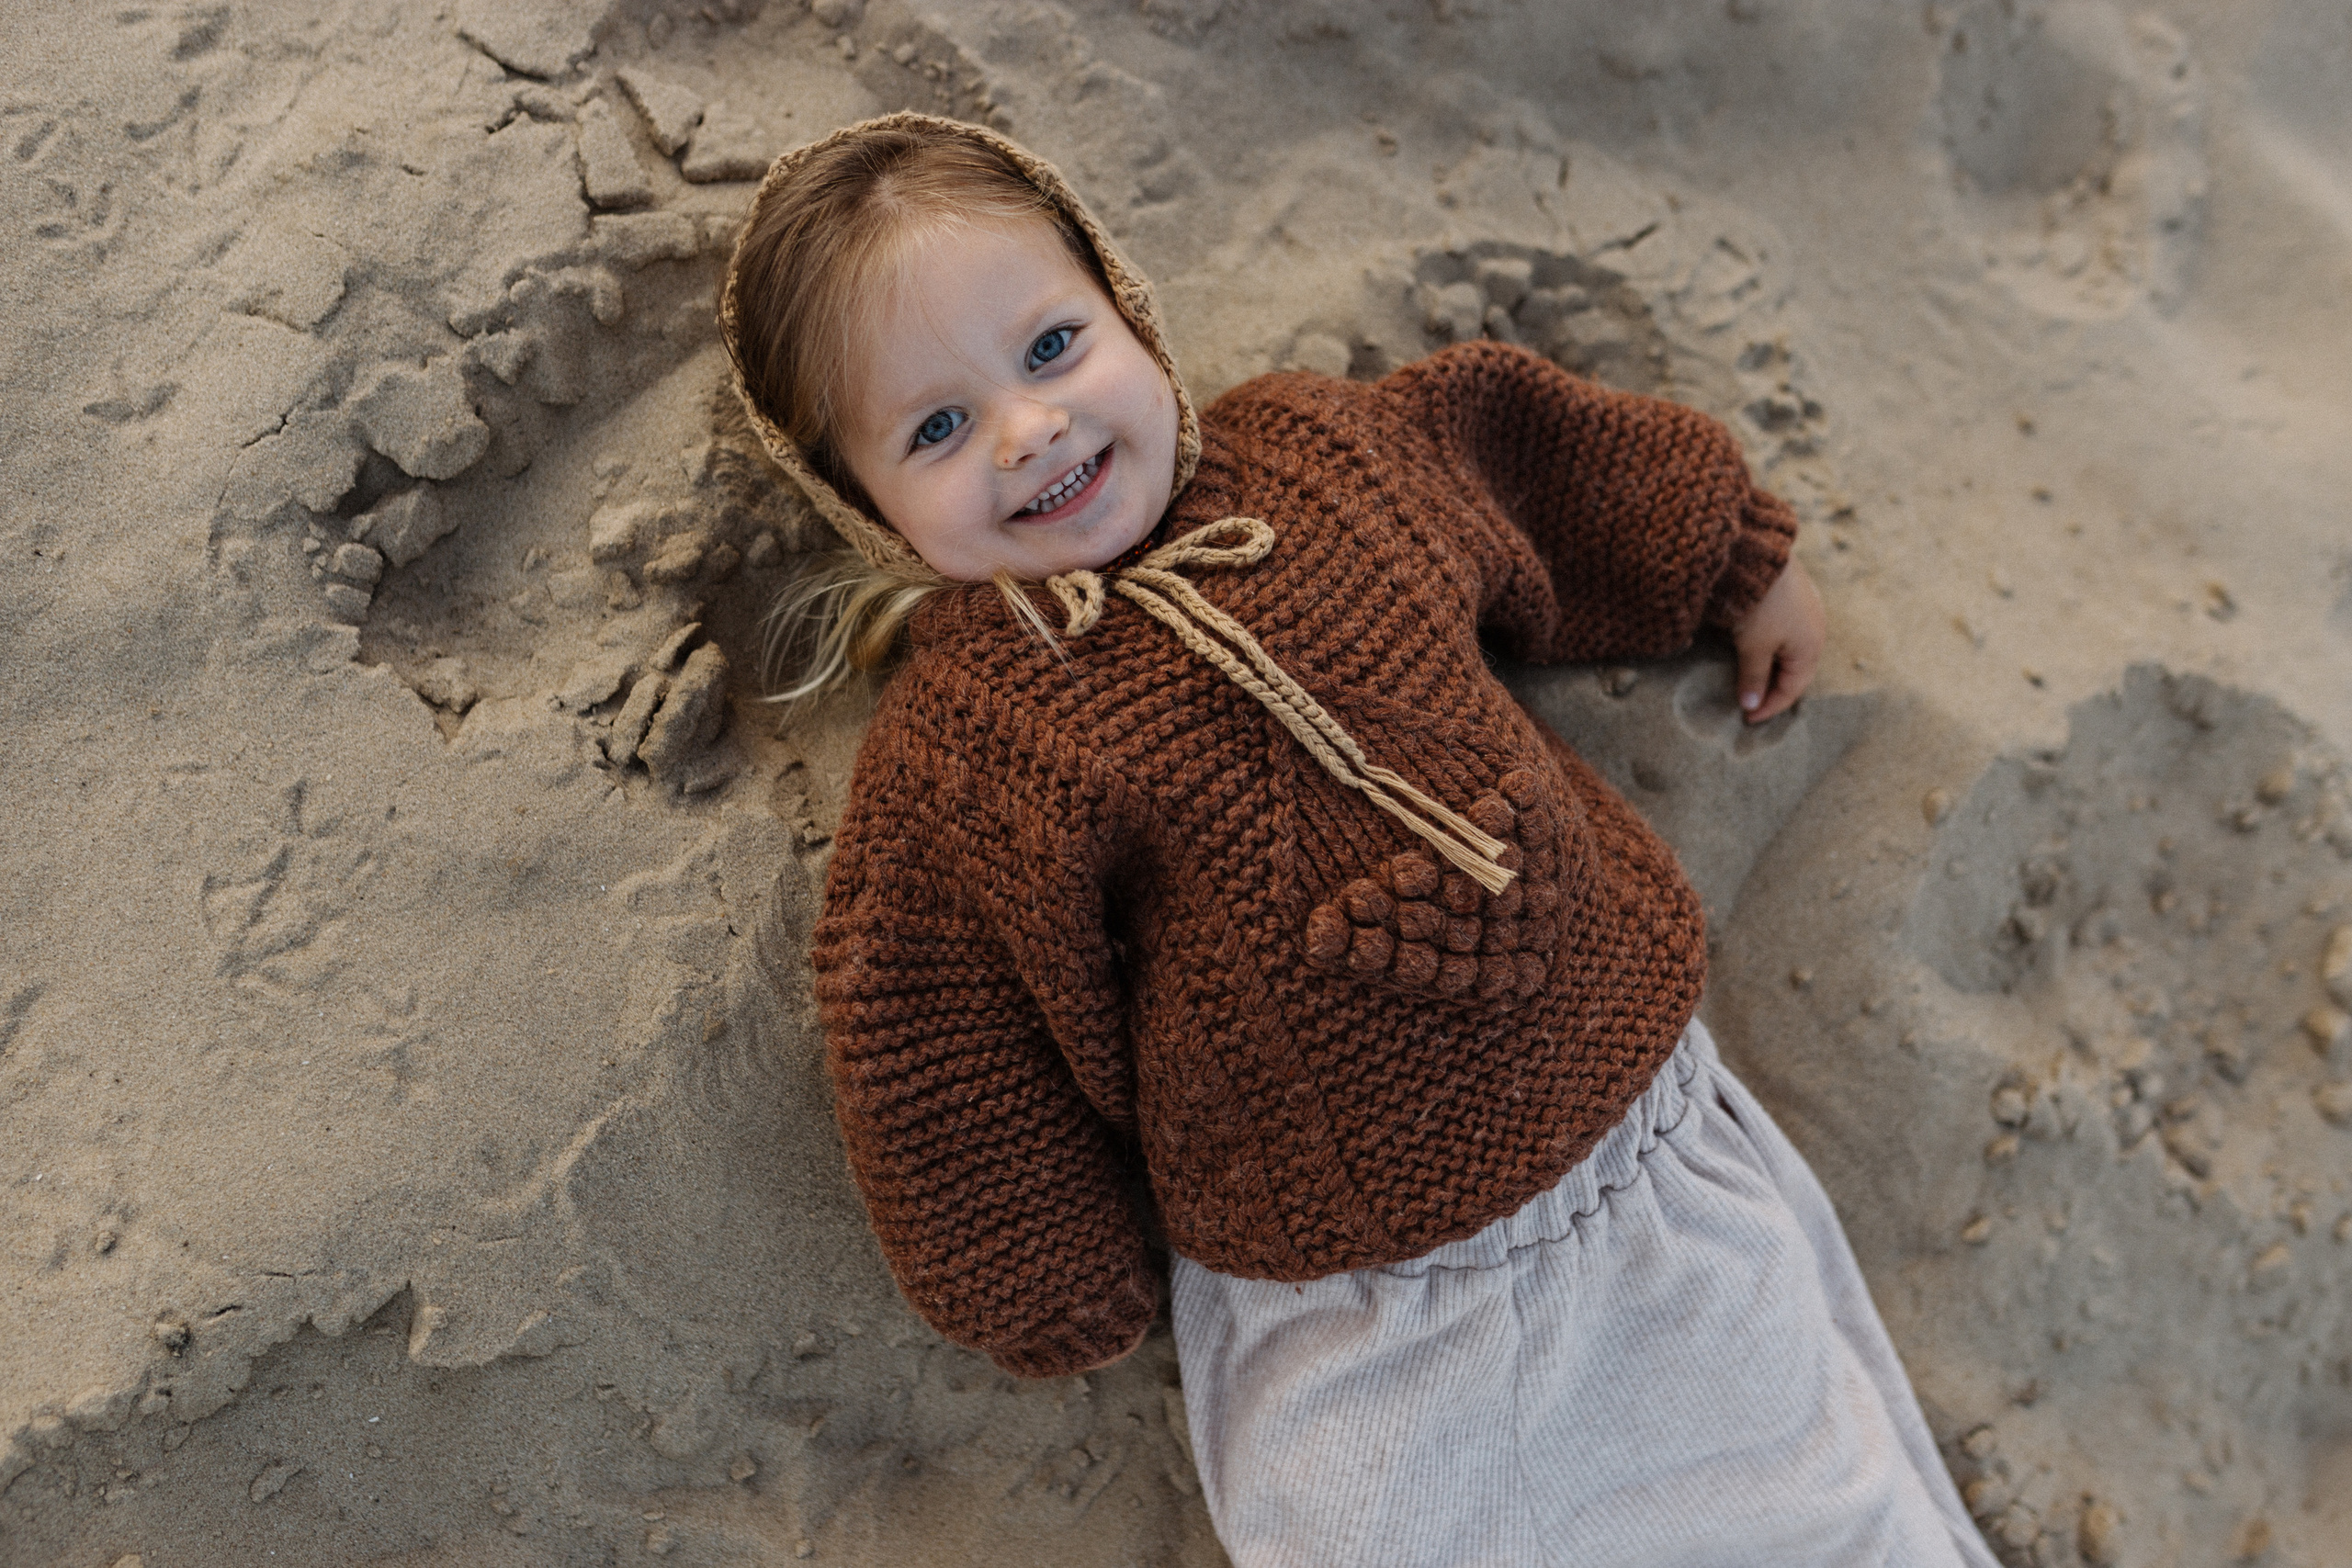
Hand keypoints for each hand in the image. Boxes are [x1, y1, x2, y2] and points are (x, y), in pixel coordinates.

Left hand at [1731, 558, 1823, 724]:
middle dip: (1774, 690)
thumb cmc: (1760, 605)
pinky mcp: (1796, 597)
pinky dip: (1773, 649)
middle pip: (1795, 672)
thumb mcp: (1753, 646)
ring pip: (1792, 652)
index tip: (1746, 718)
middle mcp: (1816, 631)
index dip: (1769, 707)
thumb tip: (1751, 705)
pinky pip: (1788, 633)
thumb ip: (1753, 678)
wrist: (1760, 555)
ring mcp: (1808, 612)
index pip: (1792, 689)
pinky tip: (1759, 649)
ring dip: (1773, 669)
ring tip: (1753, 681)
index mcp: (1811, 648)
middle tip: (1751, 704)